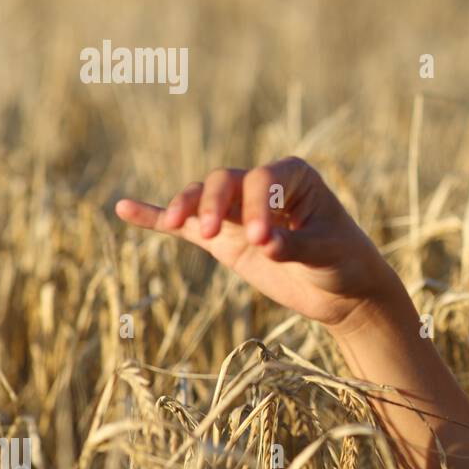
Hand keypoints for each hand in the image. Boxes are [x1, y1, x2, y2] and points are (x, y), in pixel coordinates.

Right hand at [114, 156, 402, 330]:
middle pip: (223, 181)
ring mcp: (238, 212)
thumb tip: (262, 244)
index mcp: (293, 176)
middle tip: (211, 235)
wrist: (342, 292)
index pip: (261, 179)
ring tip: (175, 224)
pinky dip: (155, 216)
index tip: (264, 242)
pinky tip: (124, 209)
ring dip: (185, 207)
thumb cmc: (343, 262)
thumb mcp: (326, 253)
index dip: (257, 207)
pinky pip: (185, 225)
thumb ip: (294, 246)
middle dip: (213, 203)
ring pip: (202, 197)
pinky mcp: (223, 238)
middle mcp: (260, 186)